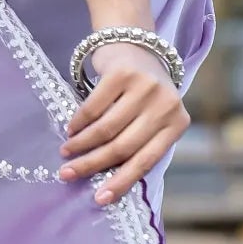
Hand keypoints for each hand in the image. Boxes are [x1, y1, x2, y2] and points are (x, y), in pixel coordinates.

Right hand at [59, 41, 189, 205]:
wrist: (136, 45)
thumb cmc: (142, 93)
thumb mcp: (151, 118)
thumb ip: (140, 144)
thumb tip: (108, 184)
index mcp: (177, 124)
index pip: (146, 160)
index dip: (121, 181)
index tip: (99, 199)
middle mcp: (165, 105)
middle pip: (123, 146)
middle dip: (92, 164)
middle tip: (68, 174)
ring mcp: (145, 88)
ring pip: (106, 129)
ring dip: (81, 144)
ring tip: (66, 152)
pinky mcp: (123, 73)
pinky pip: (94, 106)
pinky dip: (79, 122)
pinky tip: (70, 129)